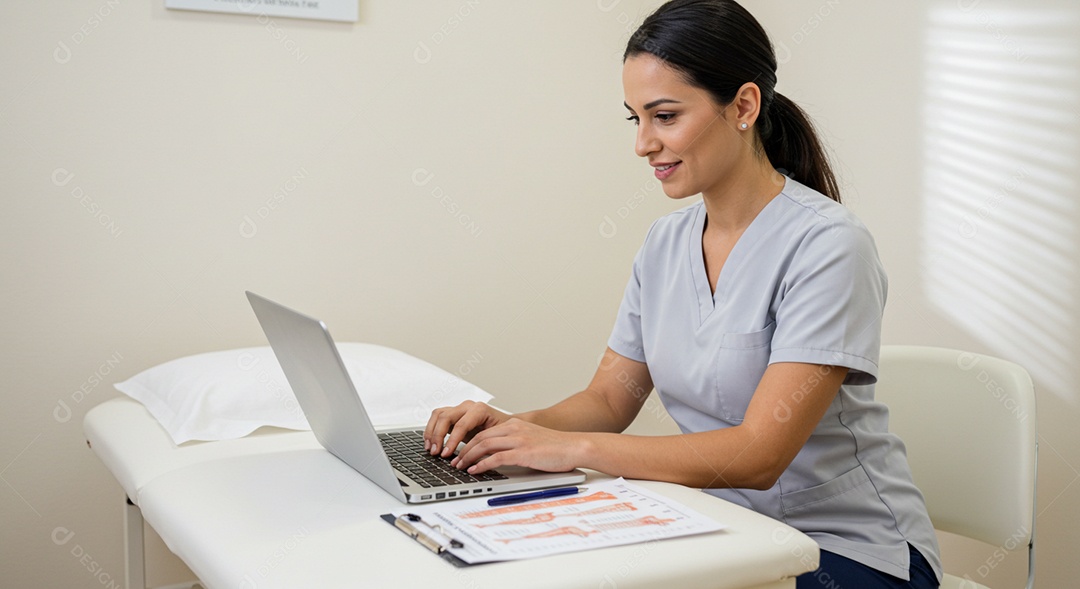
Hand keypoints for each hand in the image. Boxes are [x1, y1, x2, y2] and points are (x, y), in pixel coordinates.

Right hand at [424, 400, 510, 457]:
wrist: (505, 425)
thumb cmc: (502, 431)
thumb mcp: (496, 439)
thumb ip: (484, 447)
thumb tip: (473, 461)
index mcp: (480, 410)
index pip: (461, 424)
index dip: (451, 440)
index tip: (446, 454)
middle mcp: (468, 407)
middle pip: (446, 417)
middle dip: (438, 436)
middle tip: (436, 452)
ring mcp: (459, 409)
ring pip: (438, 414)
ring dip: (431, 432)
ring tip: (430, 448)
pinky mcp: (453, 415)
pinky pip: (437, 418)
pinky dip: (431, 430)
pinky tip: (430, 443)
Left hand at [450, 418, 585, 473]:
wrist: (575, 446)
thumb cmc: (556, 448)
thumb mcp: (531, 441)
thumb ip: (515, 445)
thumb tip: (497, 458)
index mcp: (514, 424)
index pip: (484, 432)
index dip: (468, 443)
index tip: (460, 454)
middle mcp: (514, 429)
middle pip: (480, 437)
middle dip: (464, 450)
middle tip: (455, 462)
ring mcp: (518, 439)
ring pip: (484, 445)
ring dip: (468, 457)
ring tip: (460, 467)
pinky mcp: (523, 452)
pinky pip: (496, 457)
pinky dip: (482, 464)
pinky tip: (475, 471)